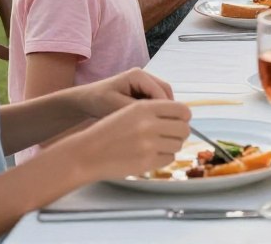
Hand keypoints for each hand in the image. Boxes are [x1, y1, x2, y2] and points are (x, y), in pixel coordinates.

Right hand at [65, 99, 191, 181]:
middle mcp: (148, 124)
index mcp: (144, 108)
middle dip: (180, 132)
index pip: (181, 109)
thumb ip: (155, 110)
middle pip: (184, 128)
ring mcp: (148, 144)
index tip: (179, 121)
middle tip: (170, 135)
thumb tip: (184, 116)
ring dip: (172, 145)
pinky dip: (164, 157)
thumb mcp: (129, 111)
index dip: (183, 116)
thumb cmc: (109, 131)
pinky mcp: (146, 162)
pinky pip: (169, 158)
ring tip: (158, 145)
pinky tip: (151, 155)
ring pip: (178, 144)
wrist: (86, 153)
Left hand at [73, 68, 175, 119]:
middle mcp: (144, 76)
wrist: (84, 101)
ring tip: (161, 127)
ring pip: (163, 96)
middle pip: (165, 91)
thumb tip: (155, 118)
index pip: (161, 91)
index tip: (166, 126)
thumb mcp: (114, 106)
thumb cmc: (97, 102)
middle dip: (168, 109)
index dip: (166, 108)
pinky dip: (157, 110)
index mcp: (138, 75)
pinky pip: (156, 100)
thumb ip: (135, 110)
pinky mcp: (142, 90)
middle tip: (167, 127)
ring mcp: (144, 82)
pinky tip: (153, 123)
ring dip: (163, 110)